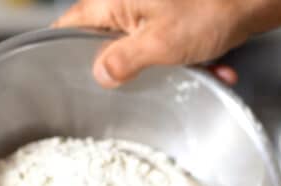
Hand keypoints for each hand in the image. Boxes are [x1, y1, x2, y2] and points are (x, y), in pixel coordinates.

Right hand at [54, 0, 257, 87]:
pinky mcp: (174, 12)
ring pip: (144, 45)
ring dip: (170, 65)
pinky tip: (214, 66)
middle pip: (107, 40)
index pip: (69, 26)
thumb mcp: (160, 44)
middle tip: (148, 83)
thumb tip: (99, 74)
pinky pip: (170, 40)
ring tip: (197, 70)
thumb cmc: (212, 8)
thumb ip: (123, 60)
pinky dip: (190, 56)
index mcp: (112, 0)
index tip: (69, 77)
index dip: (65, 53)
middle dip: (131, 67)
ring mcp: (151, 5)